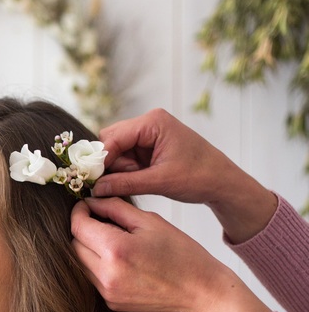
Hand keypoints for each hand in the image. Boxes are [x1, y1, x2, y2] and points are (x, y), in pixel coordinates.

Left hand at [71, 197, 271, 311]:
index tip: (86, 205)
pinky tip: (118, 258)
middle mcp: (106, 275)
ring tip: (110, 239)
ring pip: (80, 262)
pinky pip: (91, 277)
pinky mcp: (111, 302)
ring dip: (88, 248)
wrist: (201, 291)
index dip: (79, 212)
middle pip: (74, 245)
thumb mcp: (149, 221)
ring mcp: (107, 292)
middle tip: (100, 220)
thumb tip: (91, 201)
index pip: (78, 226)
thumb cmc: (181, 253)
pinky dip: (97, 265)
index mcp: (116, 250)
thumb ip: (115, 208)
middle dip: (83, 230)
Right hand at [92, 108, 276, 243]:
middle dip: (108, 163)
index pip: (113, 137)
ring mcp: (148, 134)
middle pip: (110, 140)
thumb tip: (96, 189)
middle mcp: (148, 123)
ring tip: (134, 182)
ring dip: (117, 169)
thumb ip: (125, 183)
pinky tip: (135, 181)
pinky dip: (125, 171)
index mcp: (153, 122)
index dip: (99, 159)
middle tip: (109, 184)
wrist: (223, 183)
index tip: (89, 179)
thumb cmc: (199, 177)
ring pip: (115, 150)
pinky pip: (125, 156)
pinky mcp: (149, 147)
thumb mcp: (159, 182)